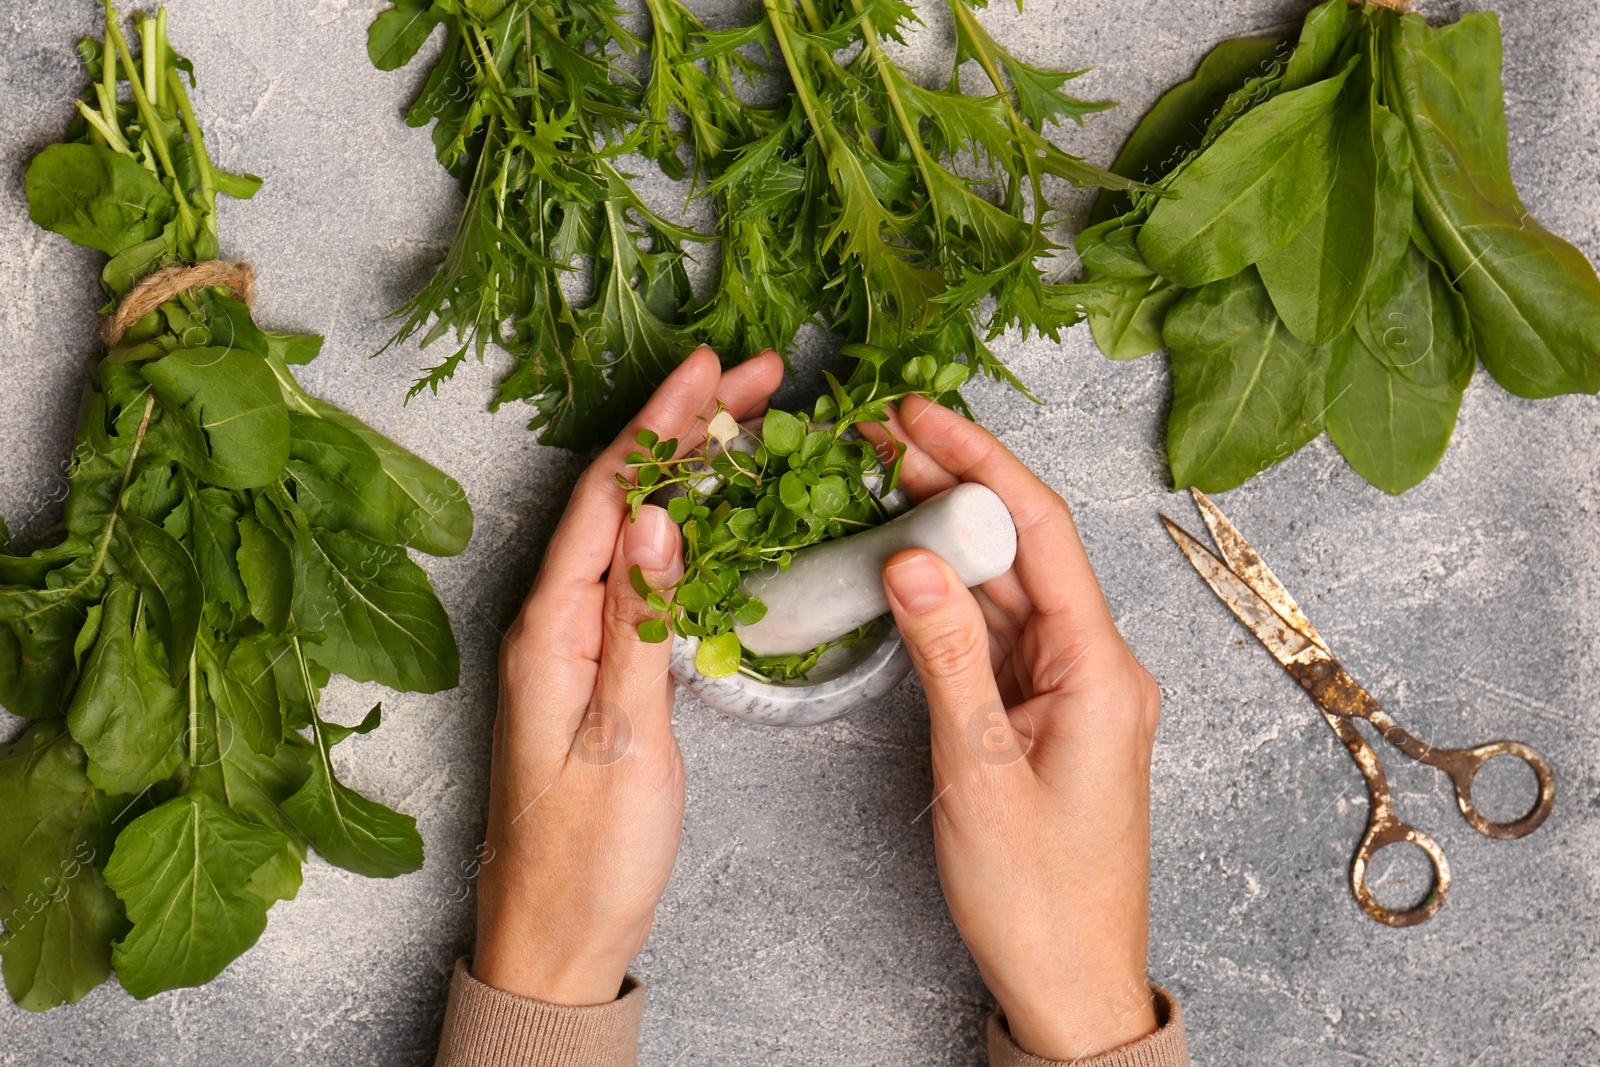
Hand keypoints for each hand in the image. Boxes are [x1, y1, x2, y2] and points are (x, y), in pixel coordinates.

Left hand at [474, 346, 783, 1004]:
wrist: (556, 936)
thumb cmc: (584, 856)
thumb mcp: (622, 740)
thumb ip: (639, 625)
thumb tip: (660, 519)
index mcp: (549, 629)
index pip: (610, 499)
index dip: (660, 425)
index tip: (709, 369)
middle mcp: (554, 621)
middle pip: (623, 498)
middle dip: (685, 427)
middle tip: (755, 374)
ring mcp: (576, 642)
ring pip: (637, 529)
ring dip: (691, 468)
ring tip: (748, 417)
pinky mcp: (599, 667)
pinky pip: (644, 575)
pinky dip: (688, 528)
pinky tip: (720, 511)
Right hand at [867, 396, 1161, 1058]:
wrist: (1070, 982)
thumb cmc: (1040, 898)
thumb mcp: (981, 772)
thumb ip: (947, 658)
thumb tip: (908, 559)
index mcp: (1103, 671)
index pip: (1041, 533)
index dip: (979, 463)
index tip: (919, 417)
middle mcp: (1096, 666)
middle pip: (1021, 549)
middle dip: (951, 486)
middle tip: (878, 436)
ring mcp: (1069, 689)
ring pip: (1005, 588)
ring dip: (943, 536)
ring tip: (877, 482)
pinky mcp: (1041, 712)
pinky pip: (995, 634)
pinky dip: (948, 597)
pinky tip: (904, 565)